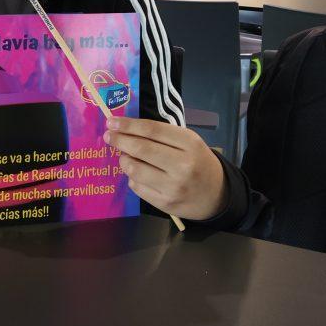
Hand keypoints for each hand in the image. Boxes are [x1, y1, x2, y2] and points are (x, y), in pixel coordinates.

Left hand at [104, 116, 227, 220]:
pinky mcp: (165, 204)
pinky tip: (137, 173)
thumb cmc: (198, 162)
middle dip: (120, 140)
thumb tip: (125, 130)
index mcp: (189, 144)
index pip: (151, 130)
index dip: (128, 125)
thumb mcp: (188, 142)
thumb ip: (161, 135)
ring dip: (124, 160)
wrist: (217, 196)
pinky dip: (132, 177)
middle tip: (108, 136)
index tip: (111, 122)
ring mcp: (173, 187)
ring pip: (134, 169)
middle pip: (141, 148)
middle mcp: (182, 166)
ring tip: (125, 156)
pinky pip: (137, 186)